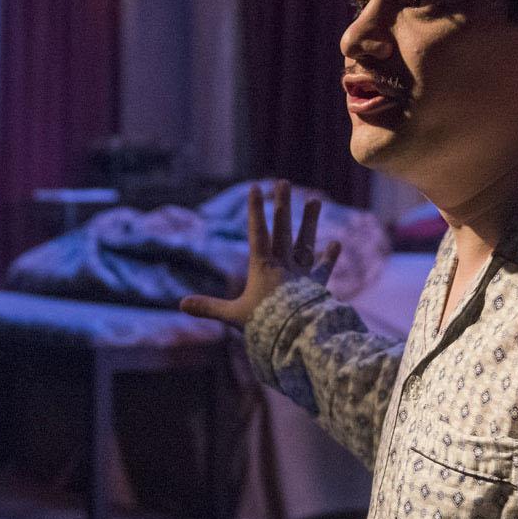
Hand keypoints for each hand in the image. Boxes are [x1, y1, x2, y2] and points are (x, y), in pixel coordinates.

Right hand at [180, 181, 339, 329]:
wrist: (298, 335)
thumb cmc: (264, 325)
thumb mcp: (233, 316)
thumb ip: (209, 308)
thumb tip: (181, 304)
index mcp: (263, 267)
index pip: (258, 232)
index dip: (256, 210)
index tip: (255, 187)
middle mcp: (284, 264)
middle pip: (283, 229)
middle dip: (282, 205)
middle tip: (284, 182)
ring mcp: (302, 273)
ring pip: (305, 242)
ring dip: (309, 222)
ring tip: (315, 200)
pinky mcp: (317, 286)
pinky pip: (324, 269)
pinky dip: (329, 257)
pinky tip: (336, 243)